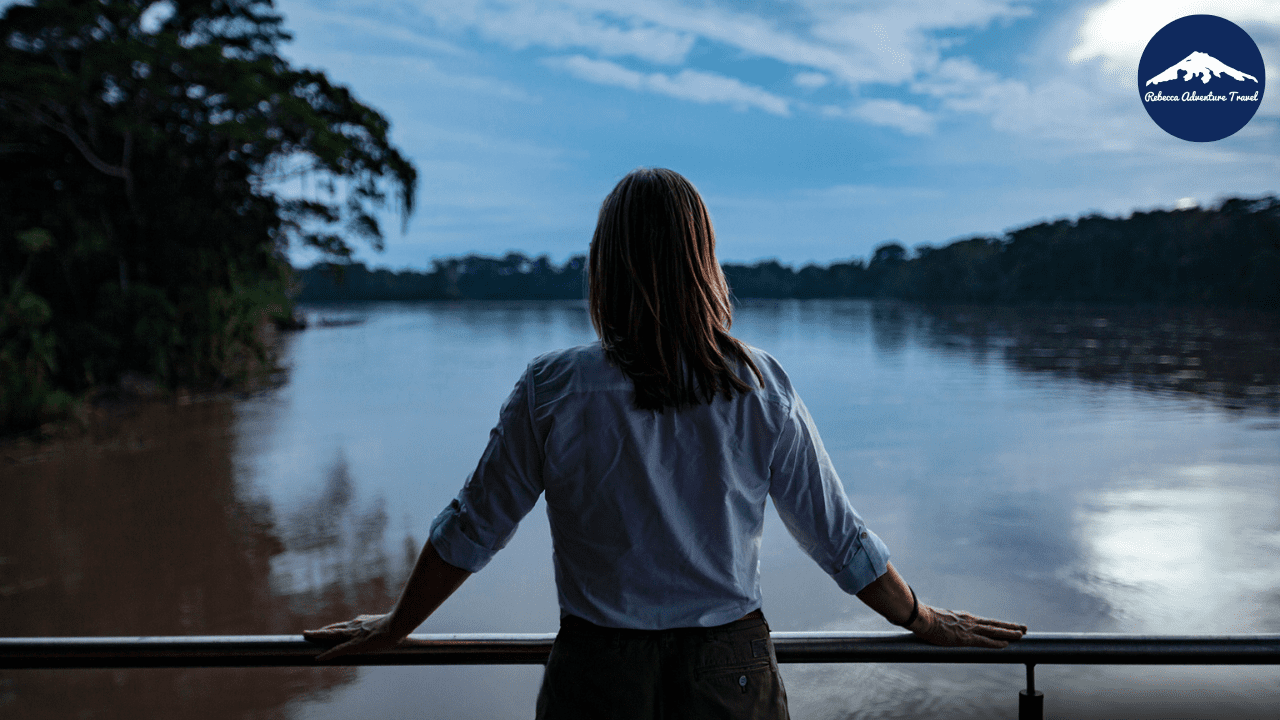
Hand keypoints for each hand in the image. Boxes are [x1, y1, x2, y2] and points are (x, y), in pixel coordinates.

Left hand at [303, 613, 401, 661]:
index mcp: (362, 622)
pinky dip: (327, 654)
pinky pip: (337, 650)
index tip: (328, 630)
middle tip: (308, 632)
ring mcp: (353, 635)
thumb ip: (387, 629)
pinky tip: (318, 658)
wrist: (397, 624)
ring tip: (306, 636)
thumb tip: (398, 634)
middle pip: (333, 629)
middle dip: (320, 631)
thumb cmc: (398, 624)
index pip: (345, 625)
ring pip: (331, 635)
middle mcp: (355, 626)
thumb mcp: (390, 625)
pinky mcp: (354, 645)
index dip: (334, 628)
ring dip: (317, 636)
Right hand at [908, 605, 1026, 648]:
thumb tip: (945, 629)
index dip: (1000, 625)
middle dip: (1010, 627)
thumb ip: (947, 626)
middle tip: (1025, 628)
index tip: (1010, 626)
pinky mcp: (965, 638)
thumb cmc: (927, 620)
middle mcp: (971, 622)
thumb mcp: (941, 621)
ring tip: (1022, 634)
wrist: (922, 618)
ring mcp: (969, 629)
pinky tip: (1006, 645)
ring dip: (1009, 633)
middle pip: (995, 624)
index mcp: (966, 618)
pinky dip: (996, 643)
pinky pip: (985, 641)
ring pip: (994, 631)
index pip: (987, 622)